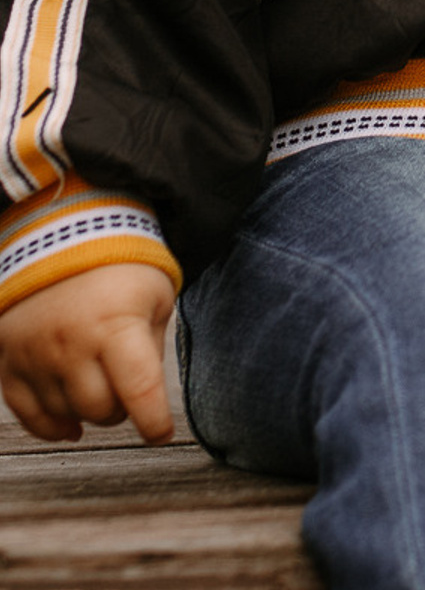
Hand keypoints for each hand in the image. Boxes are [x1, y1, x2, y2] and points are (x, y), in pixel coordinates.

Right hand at [0, 262, 175, 443]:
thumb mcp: (155, 298)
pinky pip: (29, 416)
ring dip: (91, 412)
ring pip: (68, 416)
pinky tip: (72, 424)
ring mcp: (35, 358)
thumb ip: (152, 348)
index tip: (163, 434)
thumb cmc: (122, 269)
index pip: (138, 390)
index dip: (154, 421)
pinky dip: (53, 427)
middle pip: (101, 410)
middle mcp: (70, 346)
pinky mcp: (9, 364)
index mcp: (115, 326)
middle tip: (130, 388)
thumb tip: (145, 397)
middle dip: (123, 408)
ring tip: (103, 385)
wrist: (62, 238)